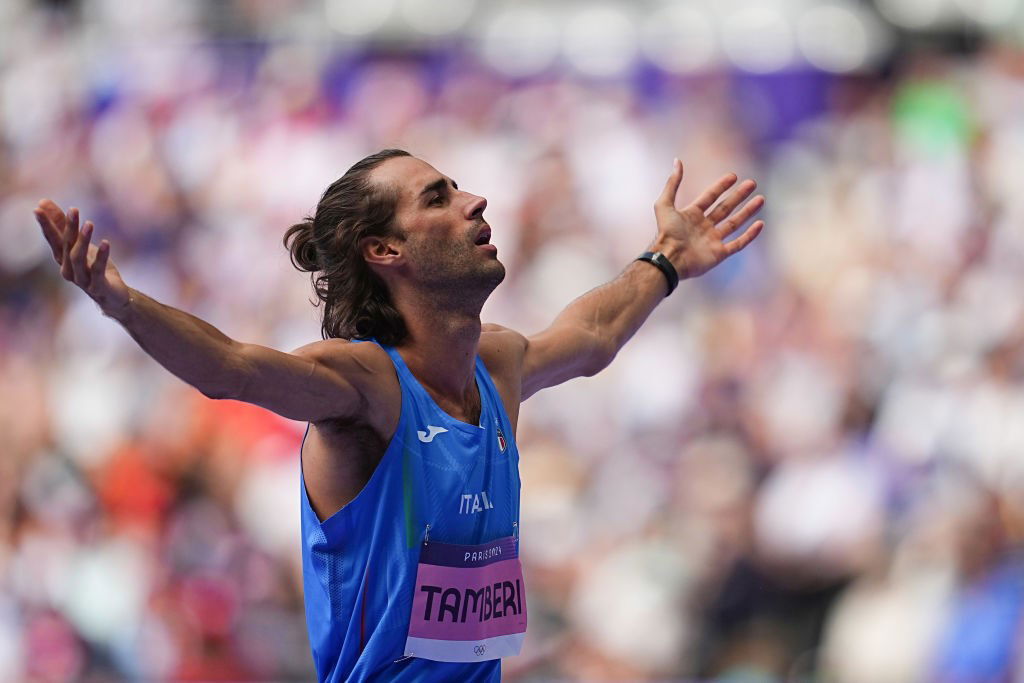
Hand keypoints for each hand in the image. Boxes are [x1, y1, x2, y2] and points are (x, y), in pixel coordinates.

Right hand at [35, 199, 130, 315]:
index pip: (53, 239)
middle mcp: (69, 269)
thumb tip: (44, 201)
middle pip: (66, 246)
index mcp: (63, 259)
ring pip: (78, 258)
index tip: (39, 207)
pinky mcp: (98, 286)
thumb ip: (63, 225)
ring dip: (84, 240)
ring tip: (90, 223)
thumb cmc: (94, 268)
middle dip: (68, 227)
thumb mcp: (80, 245)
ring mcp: (82, 279)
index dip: (46, 224)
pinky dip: (101, 256)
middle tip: (73, 209)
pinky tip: (106, 243)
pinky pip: (97, 270)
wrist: (113, 297)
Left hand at [653, 158, 763, 278]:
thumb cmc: (666, 233)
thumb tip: (677, 161)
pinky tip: (760, 224)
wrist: (669, 258)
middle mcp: (703, 227)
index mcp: (691, 215)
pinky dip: (749, 235)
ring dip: (747, 211)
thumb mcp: (665, 204)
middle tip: (752, 183)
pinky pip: (738, 243)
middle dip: (739, 196)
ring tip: (760, 199)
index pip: (710, 197)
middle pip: (725, 208)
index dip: (721, 186)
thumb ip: (672, 183)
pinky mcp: (719, 254)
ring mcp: (712, 241)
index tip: (734, 176)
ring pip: (734, 224)